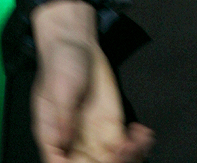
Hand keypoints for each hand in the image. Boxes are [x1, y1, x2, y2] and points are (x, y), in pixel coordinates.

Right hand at [31, 0, 153, 162]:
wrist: (77, 44)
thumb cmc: (60, 65)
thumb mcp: (59, 90)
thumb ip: (63, 117)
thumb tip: (65, 142)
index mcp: (53, 137)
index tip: (91, 161)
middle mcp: (74, 142)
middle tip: (121, 149)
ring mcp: (94, 136)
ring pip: (111, 161)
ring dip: (127, 158)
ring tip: (136, 142)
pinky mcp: (112, 125)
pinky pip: (125, 145)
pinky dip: (137, 146)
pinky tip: (143, 134)